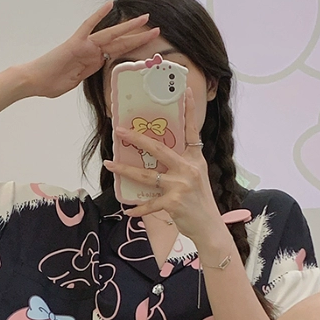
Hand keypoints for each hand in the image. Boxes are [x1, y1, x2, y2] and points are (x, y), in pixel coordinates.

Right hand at [16, 2, 159, 98]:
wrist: (36, 80)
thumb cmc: (52, 82)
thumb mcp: (78, 82)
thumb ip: (89, 76)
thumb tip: (99, 77)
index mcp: (94, 61)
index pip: (119, 52)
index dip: (134, 49)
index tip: (150, 48)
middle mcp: (92, 50)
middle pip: (120, 42)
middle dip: (139, 36)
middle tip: (156, 29)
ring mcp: (84, 45)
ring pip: (111, 34)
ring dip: (128, 27)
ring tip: (145, 19)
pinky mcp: (75, 43)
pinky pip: (88, 26)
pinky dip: (98, 16)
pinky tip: (109, 6)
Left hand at [103, 88, 225, 243]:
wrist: (209, 228)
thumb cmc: (200, 203)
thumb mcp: (196, 178)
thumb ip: (181, 165)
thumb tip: (156, 158)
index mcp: (195, 159)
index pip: (192, 130)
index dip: (189, 110)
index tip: (186, 91)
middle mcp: (189, 169)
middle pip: (158, 149)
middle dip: (136, 138)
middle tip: (119, 131)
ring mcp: (181, 185)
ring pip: (146, 175)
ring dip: (125, 169)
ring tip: (109, 164)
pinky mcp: (174, 202)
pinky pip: (150, 204)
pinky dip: (138, 209)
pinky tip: (128, 210)